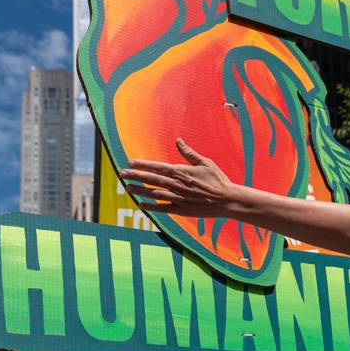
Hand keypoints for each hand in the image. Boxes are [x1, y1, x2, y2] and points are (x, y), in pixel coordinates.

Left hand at [118, 139, 238, 217]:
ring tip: (128, 187)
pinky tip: (141, 205)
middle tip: (122, 173)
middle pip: (152, 179)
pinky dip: (151, 206)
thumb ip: (189, 153)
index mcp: (182, 172)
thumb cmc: (217, 180)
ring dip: (140, 190)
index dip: (143, 164)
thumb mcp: (205, 163)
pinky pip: (162, 208)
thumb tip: (178, 141)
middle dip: (136, 176)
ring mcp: (178, 198)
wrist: (227, 200)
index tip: (131, 162)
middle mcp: (177, 185)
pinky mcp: (181, 210)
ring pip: (154, 193)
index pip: (158, 167)